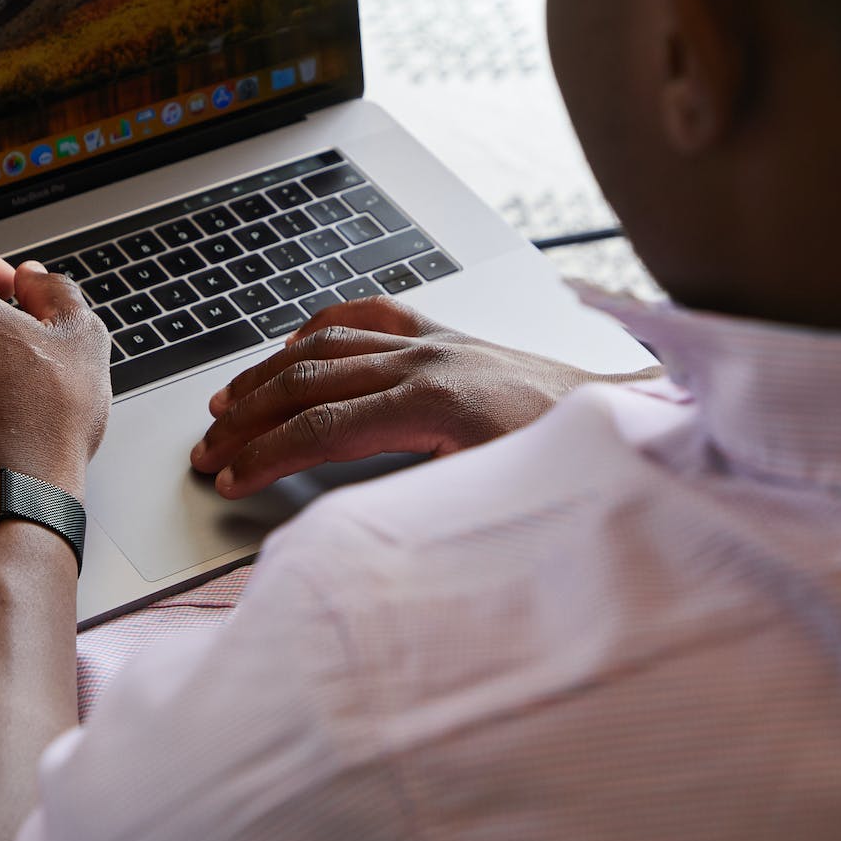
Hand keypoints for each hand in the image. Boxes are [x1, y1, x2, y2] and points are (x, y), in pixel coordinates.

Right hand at [191, 297, 649, 496]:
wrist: (634, 426)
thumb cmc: (570, 469)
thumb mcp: (490, 503)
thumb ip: (417, 507)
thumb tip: (343, 526)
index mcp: (437, 404)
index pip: (323, 427)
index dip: (267, 456)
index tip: (229, 480)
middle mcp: (430, 361)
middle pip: (309, 382)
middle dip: (250, 418)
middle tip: (206, 451)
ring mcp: (437, 340)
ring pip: (326, 344)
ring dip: (268, 373)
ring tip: (225, 403)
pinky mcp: (448, 332)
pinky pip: (367, 314)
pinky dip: (319, 327)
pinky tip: (291, 344)